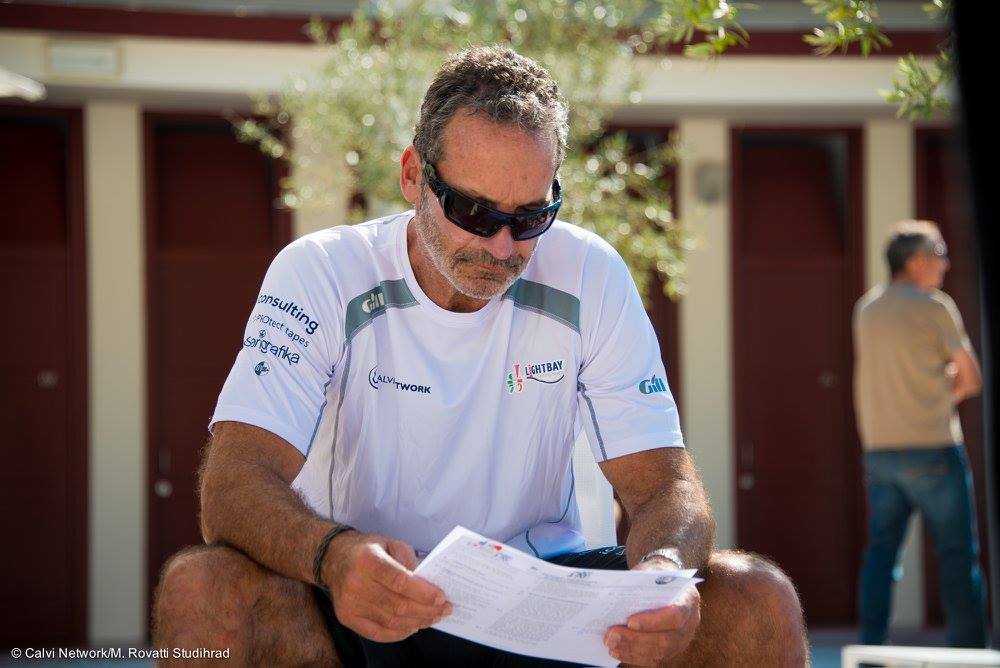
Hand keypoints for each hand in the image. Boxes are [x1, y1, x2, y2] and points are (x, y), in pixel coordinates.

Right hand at [323, 531, 452, 641]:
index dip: (423, 592)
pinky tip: (413, 626)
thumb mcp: (390, 542)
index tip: (441, 597)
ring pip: (390, 621)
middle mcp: (356, 583)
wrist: (333, 559)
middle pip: (397, 605)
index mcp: (368, 560)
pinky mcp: (346, 617)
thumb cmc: (367, 550)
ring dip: (417, 622)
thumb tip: (429, 584)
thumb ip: (409, 560)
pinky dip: (399, 633)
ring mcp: (350, 604)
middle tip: (444, 610)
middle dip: (426, 610)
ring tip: (433, 618)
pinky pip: (377, 633)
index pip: (399, 581)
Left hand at [603, 557, 700, 665]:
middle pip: (665, 639)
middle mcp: (690, 622)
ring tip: (610, 643)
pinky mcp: (672, 649)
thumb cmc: (656, 575)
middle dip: (635, 640)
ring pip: (659, 653)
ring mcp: (683, 639)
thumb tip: (615, 596)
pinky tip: (617, 651)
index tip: (629, 621)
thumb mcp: (650, 571)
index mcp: (688, 599)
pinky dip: (634, 657)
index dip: (653, 622)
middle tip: (611, 635)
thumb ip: (638, 582)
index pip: (675, 615)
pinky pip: (654, 659)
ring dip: (631, 650)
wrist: (667, 582)